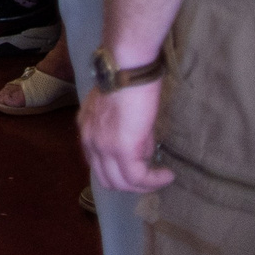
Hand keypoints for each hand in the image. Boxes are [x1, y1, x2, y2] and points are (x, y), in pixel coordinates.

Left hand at [80, 80, 175, 194]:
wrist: (128, 69)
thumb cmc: (128, 82)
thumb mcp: (120, 111)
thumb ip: (125, 132)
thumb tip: (143, 151)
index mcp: (87, 130)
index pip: (98, 164)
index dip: (119, 171)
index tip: (140, 168)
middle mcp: (89, 141)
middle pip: (107, 179)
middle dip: (131, 184)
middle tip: (151, 177)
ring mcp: (103, 147)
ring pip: (121, 183)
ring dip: (144, 186)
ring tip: (162, 177)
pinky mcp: (122, 149)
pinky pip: (137, 177)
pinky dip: (154, 181)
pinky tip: (167, 175)